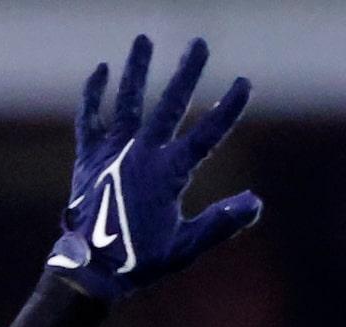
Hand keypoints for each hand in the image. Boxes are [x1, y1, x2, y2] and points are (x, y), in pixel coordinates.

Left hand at [46, 36, 261, 298]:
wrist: (90, 268)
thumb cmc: (139, 261)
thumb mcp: (186, 246)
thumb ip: (220, 222)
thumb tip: (255, 202)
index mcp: (170, 173)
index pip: (207, 134)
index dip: (227, 109)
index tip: (243, 83)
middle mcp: (142, 153)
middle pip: (170, 104)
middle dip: (187, 72)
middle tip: (199, 43)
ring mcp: (114, 151)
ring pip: (128, 101)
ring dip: (137, 69)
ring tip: (144, 39)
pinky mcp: (90, 156)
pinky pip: (90, 118)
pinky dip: (94, 94)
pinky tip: (101, 71)